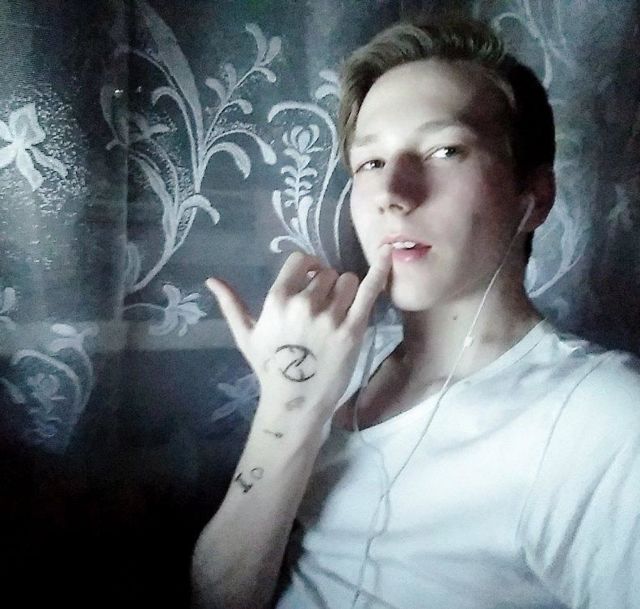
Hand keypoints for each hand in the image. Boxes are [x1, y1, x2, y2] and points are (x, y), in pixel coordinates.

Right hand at [206, 247, 390, 418]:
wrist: (295, 403)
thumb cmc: (270, 368)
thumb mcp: (246, 336)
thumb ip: (231, 304)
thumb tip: (211, 279)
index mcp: (278, 300)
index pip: (301, 260)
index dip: (308, 267)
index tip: (311, 279)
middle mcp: (304, 304)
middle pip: (327, 272)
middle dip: (327, 285)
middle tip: (325, 306)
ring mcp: (330, 317)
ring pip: (348, 280)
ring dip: (347, 290)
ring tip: (340, 310)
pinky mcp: (353, 329)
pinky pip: (369, 291)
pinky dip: (379, 271)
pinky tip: (387, 255)